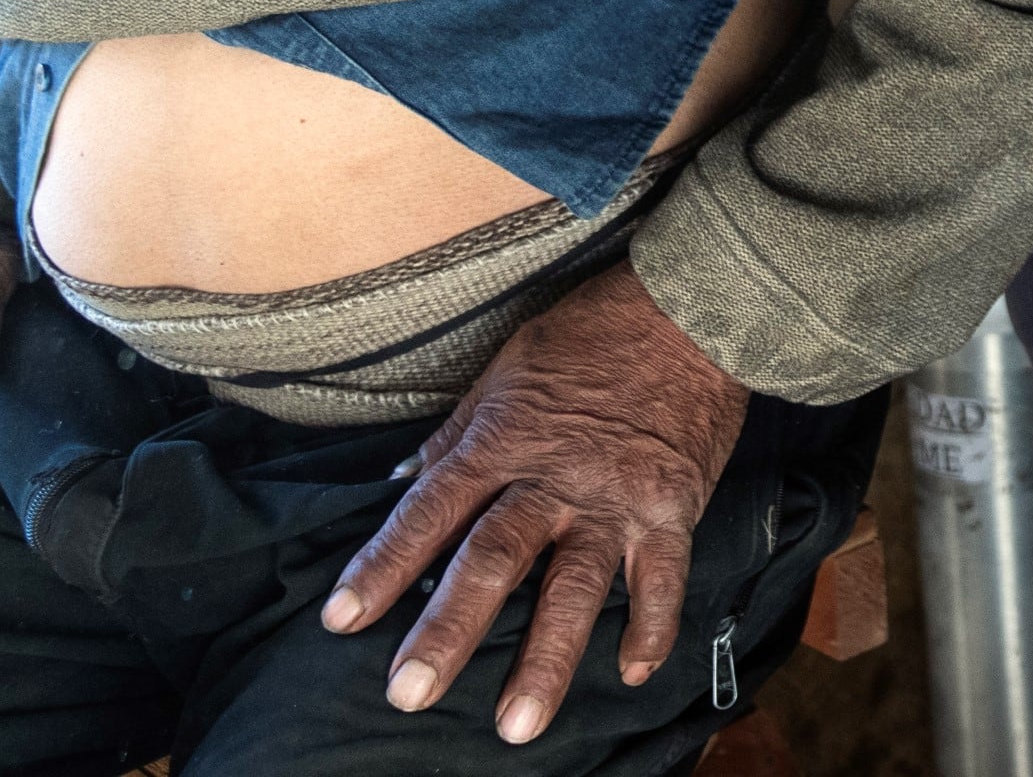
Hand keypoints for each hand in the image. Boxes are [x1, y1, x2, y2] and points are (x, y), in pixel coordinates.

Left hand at [321, 266, 752, 745]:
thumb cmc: (590, 333)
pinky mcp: (672, 508)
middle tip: (408, 694)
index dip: (383, 565)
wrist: (691, 307)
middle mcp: (553, 477)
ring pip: (574, 588)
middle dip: (448, 631)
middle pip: (492, 561)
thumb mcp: (506, 369)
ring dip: (545, 660)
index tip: (342, 619)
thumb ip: (458, 432)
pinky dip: (649, 628)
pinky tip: (630, 672)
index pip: (430, 510)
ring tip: (516, 724)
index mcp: (503, 439)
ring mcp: (615, 499)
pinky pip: (661, 579)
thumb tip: (406, 480)